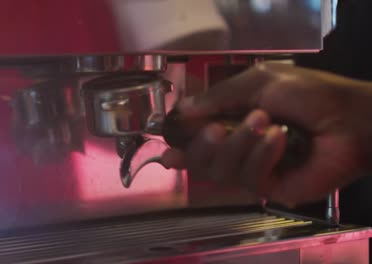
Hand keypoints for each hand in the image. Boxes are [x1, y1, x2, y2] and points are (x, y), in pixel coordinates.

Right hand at [162, 62, 371, 206]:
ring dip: (240, 143)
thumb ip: (219, 96)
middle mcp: (238, 148)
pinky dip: (262, 154)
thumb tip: (182, 110)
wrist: (350, 119)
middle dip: (203, 145)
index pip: (197, 140)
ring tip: (266, 122)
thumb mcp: (259, 82)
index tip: (168, 150)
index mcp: (232, 122)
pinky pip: (250, 178)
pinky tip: (281, 138)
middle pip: (201, 161)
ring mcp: (253, 170)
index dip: (180, 146)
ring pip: (222, 170)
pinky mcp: (270, 187)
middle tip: (216, 129)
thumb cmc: (308, 94)